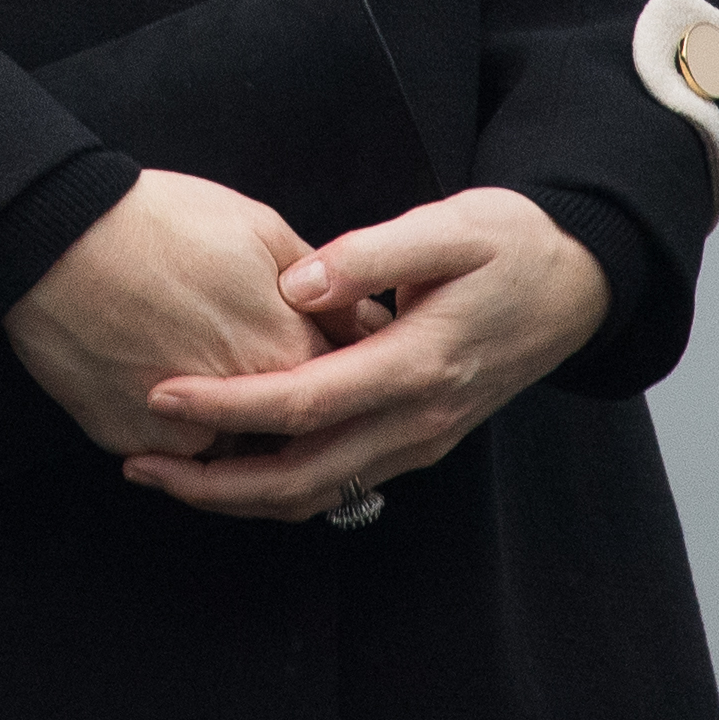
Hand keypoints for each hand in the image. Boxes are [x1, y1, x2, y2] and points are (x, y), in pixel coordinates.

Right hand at [1, 168, 336, 458]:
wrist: (61, 240)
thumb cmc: (162, 223)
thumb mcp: (259, 227)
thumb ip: (321, 282)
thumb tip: (355, 316)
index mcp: (289, 352)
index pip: (346, 380)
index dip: (344, 363)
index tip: (335, 350)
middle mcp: (250, 411)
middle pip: (294, 428)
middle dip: (294, 403)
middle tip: (267, 365)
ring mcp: (191, 438)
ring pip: (235, 448)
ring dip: (237, 425)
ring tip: (204, 365)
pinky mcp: (139, 447)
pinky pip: (174, 453)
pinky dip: (176, 427)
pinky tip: (158, 373)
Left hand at [120, 186, 611, 519]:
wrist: (578, 282)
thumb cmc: (510, 243)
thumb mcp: (447, 226)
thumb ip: (369, 255)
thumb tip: (295, 287)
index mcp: (417, 364)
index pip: (304, 404)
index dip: (228, 403)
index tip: (163, 393)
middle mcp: (417, 420)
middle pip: (301, 476)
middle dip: (213, 480)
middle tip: (139, 460)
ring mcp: (421, 439)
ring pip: (318, 492)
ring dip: (240, 493)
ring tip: (169, 471)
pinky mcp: (420, 439)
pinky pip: (341, 480)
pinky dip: (282, 482)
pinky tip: (237, 458)